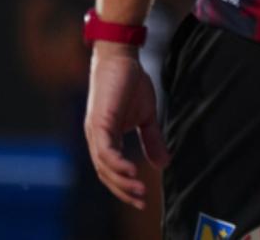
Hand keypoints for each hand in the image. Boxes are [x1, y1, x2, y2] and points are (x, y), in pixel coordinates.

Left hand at [84, 45, 168, 207]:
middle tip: (141, 202)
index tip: (142, 200)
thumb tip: (164, 164)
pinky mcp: (99, 122)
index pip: (111, 171)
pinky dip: (117, 163)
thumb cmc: (131, 83)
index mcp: (105, 139)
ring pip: (103, 166)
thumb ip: (152, 139)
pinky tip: (131, 171)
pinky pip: (105, 151)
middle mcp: (96, 139)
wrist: (122, 56)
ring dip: (121, 181)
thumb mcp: (147, 116)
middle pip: (105, 174)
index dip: (124, 187)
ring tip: (140, 191)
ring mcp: (95, 132)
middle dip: (123, 191)